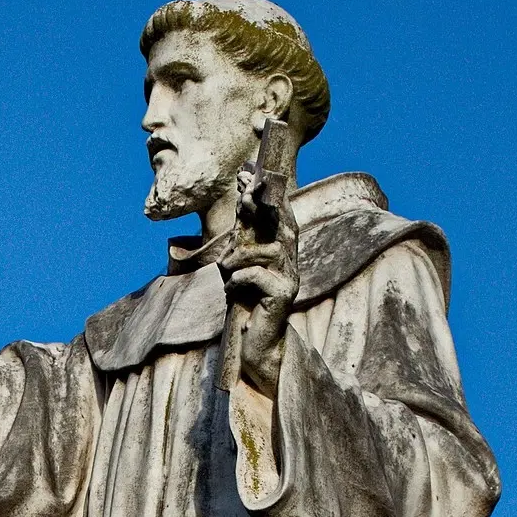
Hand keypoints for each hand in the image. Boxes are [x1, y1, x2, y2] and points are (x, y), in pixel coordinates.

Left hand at [220, 170, 298, 395]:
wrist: (255, 343)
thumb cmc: (246, 302)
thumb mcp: (240, 264)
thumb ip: (242, 235)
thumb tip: (241, 196)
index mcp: (282, 250)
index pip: (278, 215)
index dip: (265, 193)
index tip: (247, 173)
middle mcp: (291, 261)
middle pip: (283, 225)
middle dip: (262, 209)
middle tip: (245, 196)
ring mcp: (290, 277)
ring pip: (266, 251)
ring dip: (238, 257)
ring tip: (225, 270)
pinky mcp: (283, 296)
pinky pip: (257, 276)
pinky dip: (238, 279)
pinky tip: (230, 289)